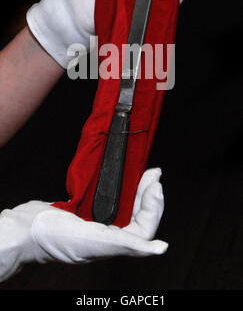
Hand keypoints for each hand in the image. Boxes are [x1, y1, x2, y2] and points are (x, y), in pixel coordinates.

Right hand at [0, 168, 166, 282]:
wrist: (23, 227)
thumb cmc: (54, 237)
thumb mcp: (95, 241)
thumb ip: (128, 244)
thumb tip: (160, 248)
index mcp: (112, 245)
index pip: (144, 228)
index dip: (153, 207)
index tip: (154, 184)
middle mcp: (107, 236)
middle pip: (137, 216)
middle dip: (147, 194)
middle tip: (153, 173)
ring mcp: (95, 223)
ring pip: (124, 206)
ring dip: (135, 190)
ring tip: (142, 173)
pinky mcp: (84, 211)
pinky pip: (107, 199)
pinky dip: (117, 188)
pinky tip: (118, 178)